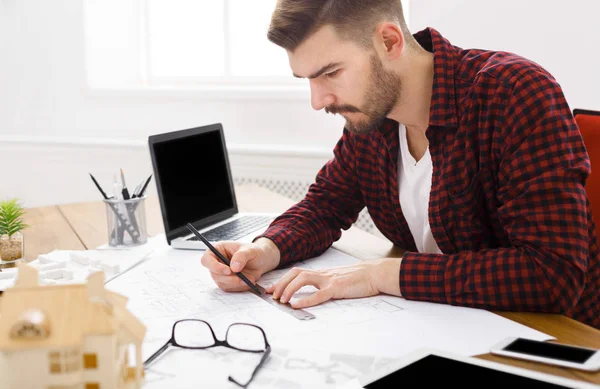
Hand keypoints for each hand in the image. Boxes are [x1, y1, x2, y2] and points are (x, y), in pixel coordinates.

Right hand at [200, 238, 279, 291]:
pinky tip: (248, 282)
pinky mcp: (227, 282)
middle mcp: (217, 262)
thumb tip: (234, 267)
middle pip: (214, 274)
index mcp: (218, 250)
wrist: (261, 261)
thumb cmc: (254, 251)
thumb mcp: (250, 250)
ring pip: (221, 283)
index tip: (228, 270)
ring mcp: (221, 273)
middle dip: (229, 278)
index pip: (207, 259)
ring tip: (250, 279)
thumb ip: (241, 256)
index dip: (214, 266)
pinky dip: (239, 287)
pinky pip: (229, 288)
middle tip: (243, 278)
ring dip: (236, 283)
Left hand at [266, 257, 402, 308]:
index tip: (269, 289)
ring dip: (289, 289)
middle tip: (272, 295)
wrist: (374, 274)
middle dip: (281, 283)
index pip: (296, 273)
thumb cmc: (358, 279)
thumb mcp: (337, 281)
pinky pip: (318, 294)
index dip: (281, 281)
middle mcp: (322, 274)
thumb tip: (310, 294)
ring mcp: (329, 279)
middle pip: (295, 273)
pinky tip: (296, 305)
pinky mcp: (337, 287)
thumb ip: (324, 285)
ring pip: (303, 279)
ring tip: (281, 299)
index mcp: (321, 274)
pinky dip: (305, 299)